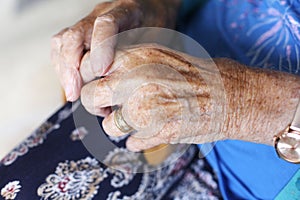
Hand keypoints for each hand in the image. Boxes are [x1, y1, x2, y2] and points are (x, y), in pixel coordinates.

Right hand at [51, 0, 180, 101]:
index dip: (101, 47)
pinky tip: (71, 84)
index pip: (107, 24)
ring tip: (72, 93)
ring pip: (63, 41)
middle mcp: (100, 14)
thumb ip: (146, 53)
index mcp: (126, 11)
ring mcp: (88, 23)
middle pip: (75, 35)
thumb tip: (137, 82)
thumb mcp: (158, 37)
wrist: (149, 10)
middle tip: (76, 93)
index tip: (100, 71)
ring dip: (63, 70)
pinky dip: (62, 68)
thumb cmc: (155, 26)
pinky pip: (61, 48)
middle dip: (71, 67)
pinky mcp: (80, 34)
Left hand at [81, 44, 226, 150]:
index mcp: (135, 56)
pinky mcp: (156, 133)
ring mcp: (144, 109)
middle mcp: (134, 80)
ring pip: (109, 127)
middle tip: (106, 108)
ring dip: (119, 127)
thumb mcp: (159, 55)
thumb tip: (101, 75)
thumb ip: (128, 63)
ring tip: (135, 121)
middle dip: (95, 105)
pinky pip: (132, 142)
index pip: (89, 66)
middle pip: (89, 97)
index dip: (90, 79)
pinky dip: (139, 139)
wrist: (230, 95)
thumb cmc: (195, 74)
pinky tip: (153, 130)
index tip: (97, 86)